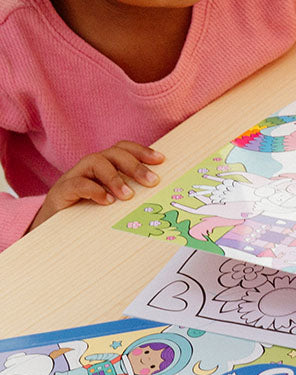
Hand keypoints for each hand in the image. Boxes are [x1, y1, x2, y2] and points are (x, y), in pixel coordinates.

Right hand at [30, 141, 163, 230]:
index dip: (142, 151)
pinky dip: (94, 190)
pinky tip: (107, 201)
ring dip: (114, 177)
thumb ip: (131, 192)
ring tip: (127, 195)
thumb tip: (159, 194)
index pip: (123, 149)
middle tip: (152, 181)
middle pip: (113, 153)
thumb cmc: (90, 210)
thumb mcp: (114, 199)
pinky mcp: (61, 191)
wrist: (55, 225)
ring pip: (95, 162)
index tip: (161, 160)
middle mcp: (91, 166)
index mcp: (105, 165)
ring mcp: (74, 176)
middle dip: (135, 165)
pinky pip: (77, 184)